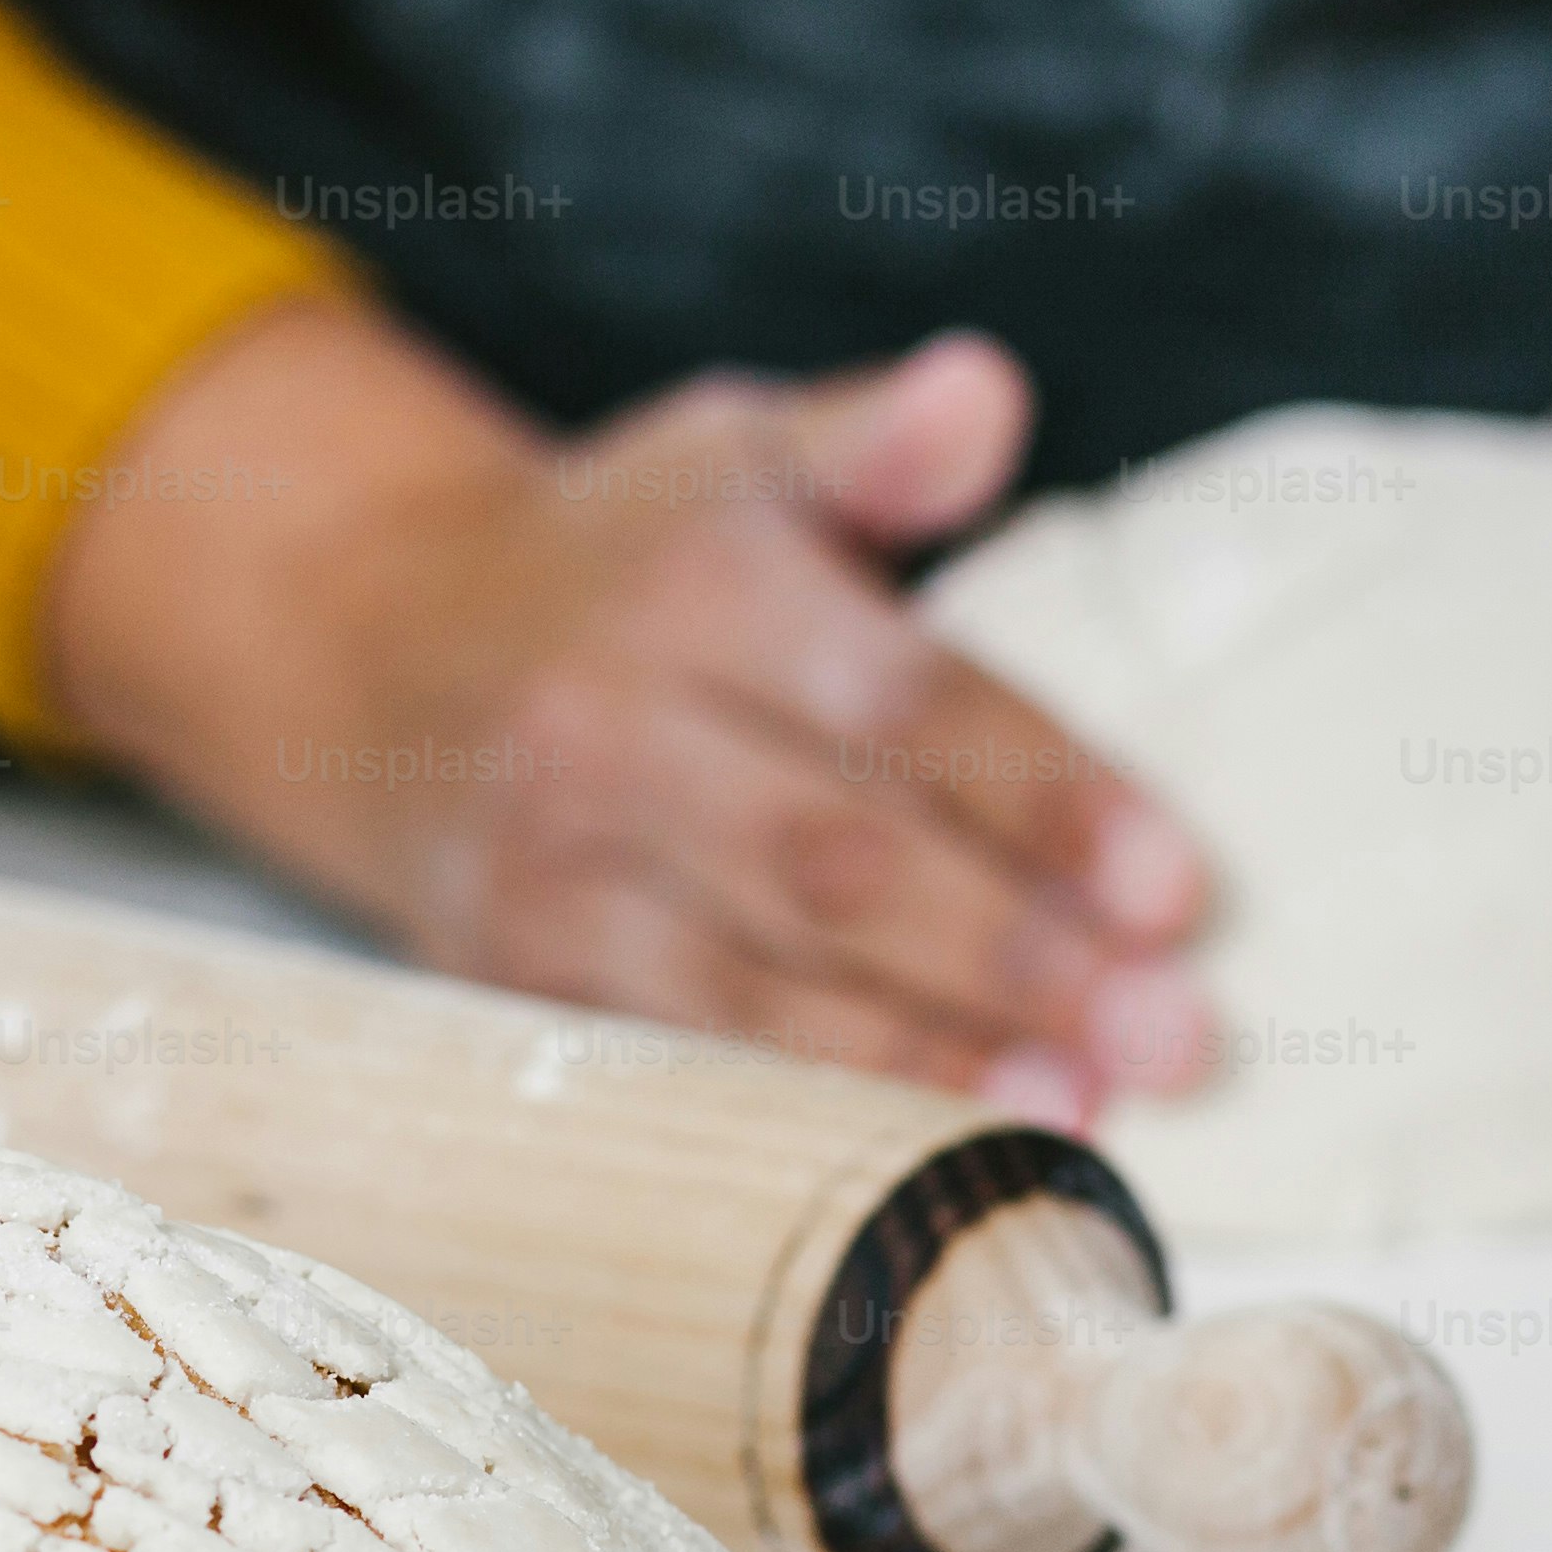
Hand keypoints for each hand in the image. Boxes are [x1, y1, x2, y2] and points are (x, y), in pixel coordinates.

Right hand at [46, 302, 1213, 1119]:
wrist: (372, 648)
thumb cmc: (624, 560)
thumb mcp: (735, 456)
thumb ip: (876, 442)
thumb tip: (985, 392)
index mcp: (694, 586)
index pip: (899, 701)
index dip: (1043, 798)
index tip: (1179, 888)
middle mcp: (605, 728)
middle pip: (833, 859)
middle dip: (1010, 955)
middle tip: (1174, 1033)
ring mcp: (549, 869)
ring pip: (751, 984)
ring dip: (922, 1060)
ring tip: (1077, 1113)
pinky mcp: (515, 976)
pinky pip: (676, 1060)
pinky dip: (808, 1119)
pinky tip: (930, 1159)